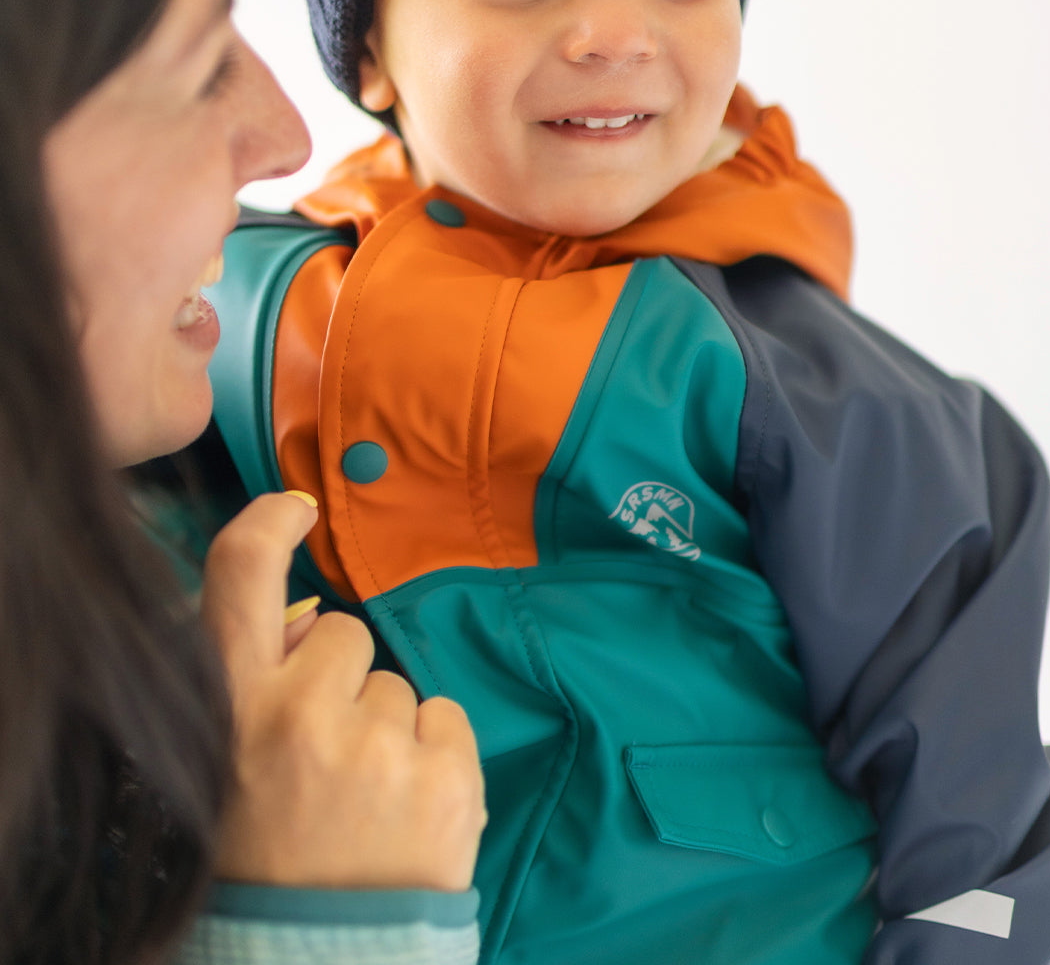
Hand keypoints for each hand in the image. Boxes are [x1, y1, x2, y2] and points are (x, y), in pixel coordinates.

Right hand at [201, 492, 485, 890]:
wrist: (318, 963)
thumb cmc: (268, 862)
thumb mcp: (225, 771)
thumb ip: (256, 689)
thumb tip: (308, 618)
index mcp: (231, 714)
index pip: (234, 582)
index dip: (265, 527)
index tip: (295, 508)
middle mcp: (300, 716)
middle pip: (346, 635)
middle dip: (345, 680)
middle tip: (328, 757)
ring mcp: (378, 745)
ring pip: (401, 685)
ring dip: (389, 728)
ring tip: (365, 802)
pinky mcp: (443, 775)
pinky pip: (445, 716)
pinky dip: (434, 754)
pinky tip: (406, 809)